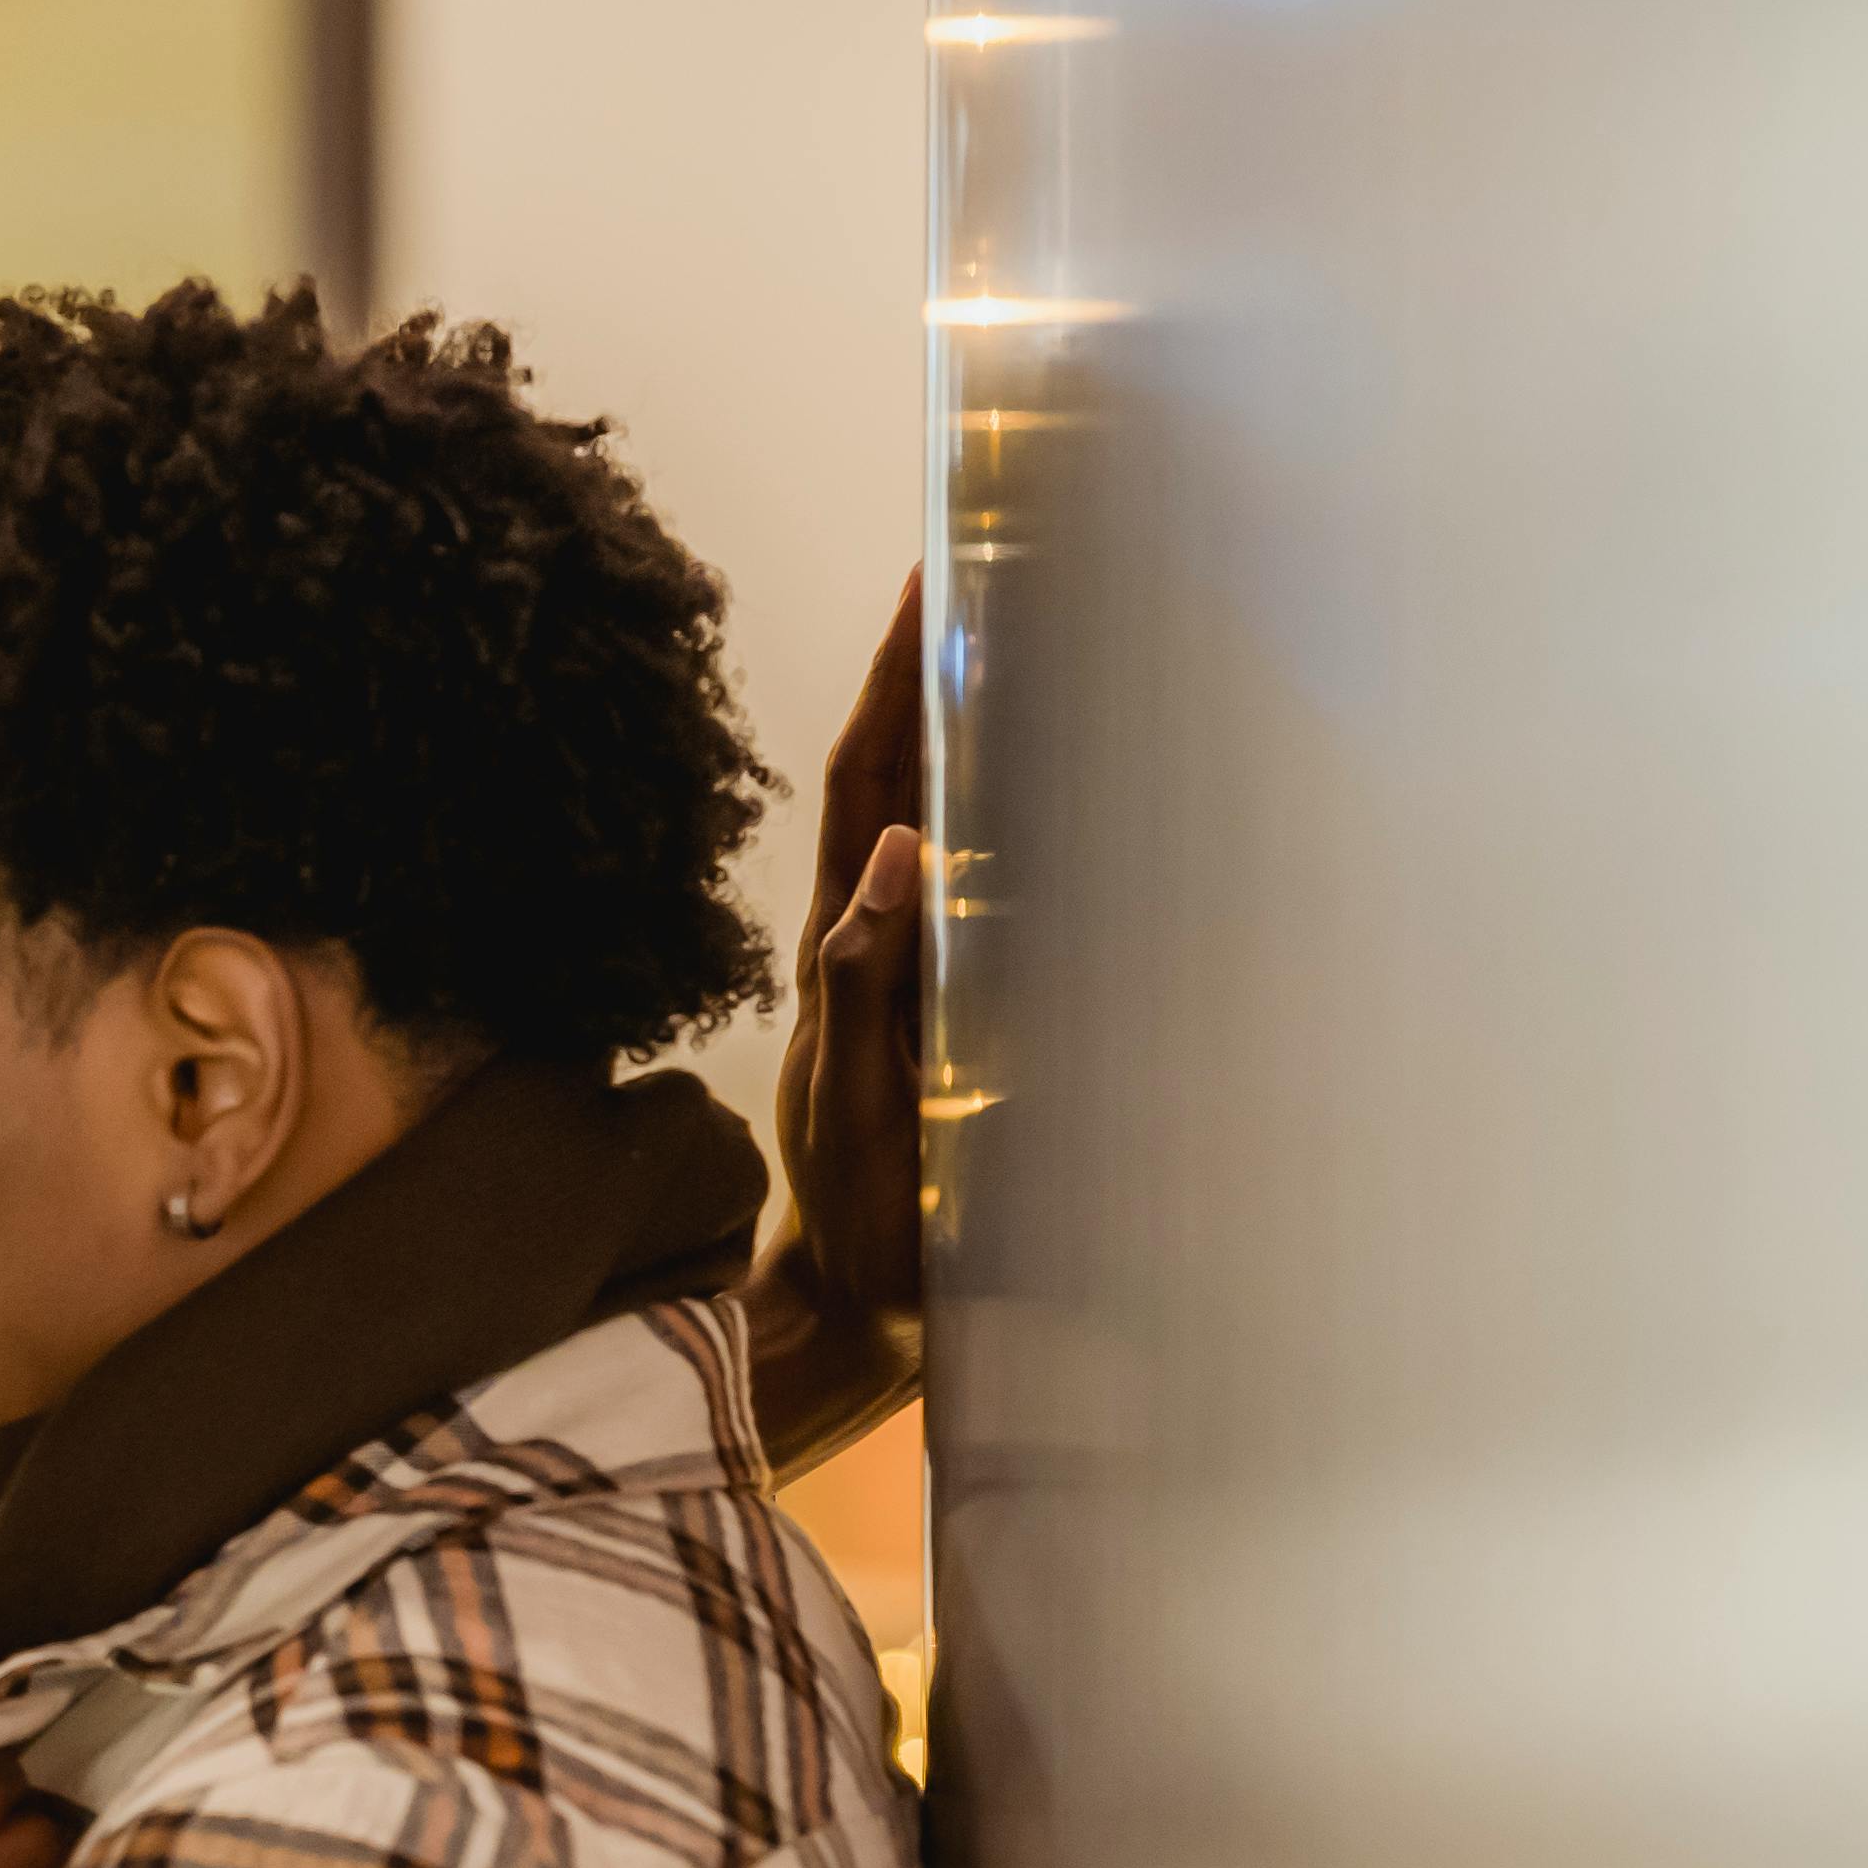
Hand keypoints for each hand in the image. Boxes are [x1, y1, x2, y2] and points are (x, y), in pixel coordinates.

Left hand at [742, 566, 933, 1474]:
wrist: (859, 1297)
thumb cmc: (859, 1206)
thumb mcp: (858, 1096)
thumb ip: (863, 980)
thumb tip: (890, 849)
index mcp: (845, 945)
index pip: (868, 783)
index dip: (895, 682)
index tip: (926, 583)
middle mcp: (870, 938)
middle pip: (893, 776)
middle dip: (924, 670)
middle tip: (969, 570)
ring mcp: (901, 968)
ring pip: (923, 821)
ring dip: (952, 730)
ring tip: (999, 638)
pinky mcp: (933, 1004)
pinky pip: (957, 885)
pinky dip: (982, 817)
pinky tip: (1022, 784)